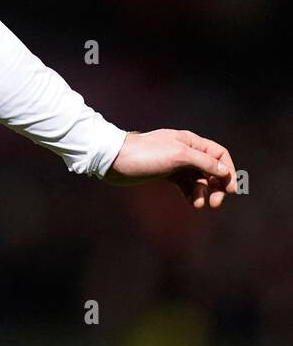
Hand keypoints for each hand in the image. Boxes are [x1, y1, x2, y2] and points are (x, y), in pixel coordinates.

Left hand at [103, 129, 237, 208]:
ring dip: (202, 192)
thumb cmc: (145, 154)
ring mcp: (175, 163)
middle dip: (217, 186)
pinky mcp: (166, 174)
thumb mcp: (178, 155)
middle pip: (211, 169)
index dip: (228, 171)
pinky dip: (191, 194)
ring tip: (198, 204)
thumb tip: (224, 172)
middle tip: (216, 203)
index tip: (230, 190)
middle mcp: (185, 151)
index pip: (219, 154)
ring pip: (198, 179)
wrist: (115, 161)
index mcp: (190, 141)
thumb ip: (204, 162)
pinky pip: (185, 185)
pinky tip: (191, 203)